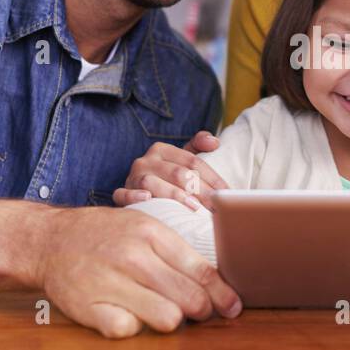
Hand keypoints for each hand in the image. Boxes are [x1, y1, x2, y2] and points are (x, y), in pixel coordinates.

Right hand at [34, 206, 241, 337]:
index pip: (202, 271)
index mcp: (152, 234)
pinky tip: (129, 316)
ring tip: (162, 312)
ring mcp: (109, 281)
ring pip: (167, 318)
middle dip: (202, 311)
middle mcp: (132, 256)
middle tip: (199, 313)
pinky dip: (133, 328)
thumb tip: (218, 282)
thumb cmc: (105, 236)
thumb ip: (176, 252)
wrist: (50, 239)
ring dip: (170, 320)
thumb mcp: (143, 228)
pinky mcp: (88, 306)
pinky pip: (128, 331)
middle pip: (190, 298)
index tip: (233, 308)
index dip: (223, 295)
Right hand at [111, 131, 228, 210]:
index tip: (227, 193)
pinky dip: (134, 197)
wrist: (136, 192)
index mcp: (161, 150)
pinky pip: (123, 194)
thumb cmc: (166, 178)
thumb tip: (214, 142)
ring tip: (194, 207)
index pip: (192, 161)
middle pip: (178, 174)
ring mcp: (132, 177)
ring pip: (153, 183)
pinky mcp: (121, 193)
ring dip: (174, 195)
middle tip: (216, 205)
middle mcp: (145, 161)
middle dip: (200, 190)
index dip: (213, 177)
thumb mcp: (181, 159)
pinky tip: (148, 199)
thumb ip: (198, 146)